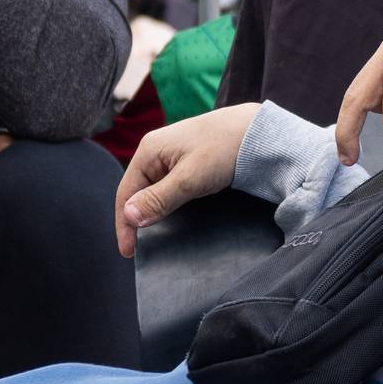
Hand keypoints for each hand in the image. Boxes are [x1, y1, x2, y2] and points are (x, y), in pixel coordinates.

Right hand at [114, 103, 261, 256]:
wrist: (258, 131)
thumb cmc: (224, 148)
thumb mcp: (190, 178)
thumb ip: (159, 199)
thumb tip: (129, 216)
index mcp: (149, 150)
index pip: (126, 192)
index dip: (124, 223)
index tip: (128, 251)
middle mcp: (156, 152)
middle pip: (138, 192)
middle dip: (138, 219)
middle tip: (141, 249)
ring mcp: (172, 157)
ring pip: (154, 191)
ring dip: (154, 212)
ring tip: (156, 237)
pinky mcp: (188, 162)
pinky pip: (170, 187)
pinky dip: (169, 204)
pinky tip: (174, 218)